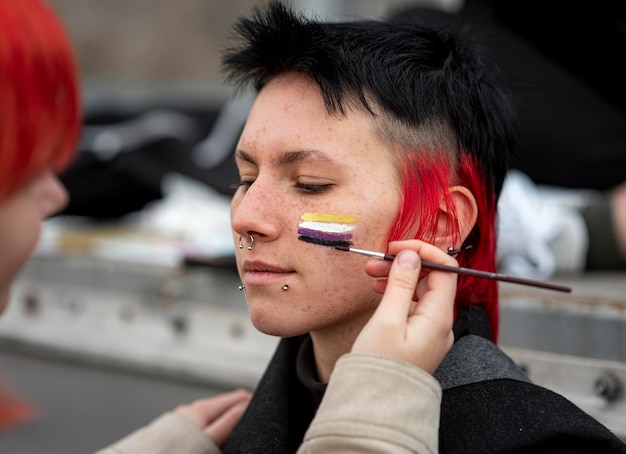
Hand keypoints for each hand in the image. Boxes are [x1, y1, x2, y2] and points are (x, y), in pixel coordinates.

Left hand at [173, 389, 251, 445]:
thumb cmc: (176, 452)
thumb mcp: (209, 439)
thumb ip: (229, 421)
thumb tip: (246, 404)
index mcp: (201, 409)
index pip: (235, 396)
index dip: (251, 399)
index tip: (264, 406)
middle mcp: (190, 410)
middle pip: (222, 405)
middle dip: (237, 410)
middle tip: (252, 419)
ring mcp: (181, 420)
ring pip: (209, 416)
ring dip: (223, 420)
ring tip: (234, 429)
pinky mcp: (173, 432)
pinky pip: (198, 425)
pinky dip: (209, 428)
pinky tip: (209, 440)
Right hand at [351, 240, 456, 373]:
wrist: (377, 404)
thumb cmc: (380, 365)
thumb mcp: (387, 318)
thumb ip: (401, 283)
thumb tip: (411, 255)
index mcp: (439, 317)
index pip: (445, 269)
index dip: (422, 252)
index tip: (396, 247)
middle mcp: (442, 323)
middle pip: (431, 280)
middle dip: (405, 265)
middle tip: (376, 261)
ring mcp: (432, 332)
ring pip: (421, 292)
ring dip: (398, 278)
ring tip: (371, 274)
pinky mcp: (421, 339)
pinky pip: (415, 307)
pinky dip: (399, 295)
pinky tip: (380, 291)